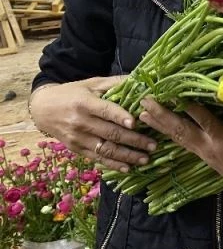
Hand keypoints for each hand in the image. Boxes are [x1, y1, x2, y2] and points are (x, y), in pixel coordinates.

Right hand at [28, 76, 156, 172]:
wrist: (43, 108)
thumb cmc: (73, 93)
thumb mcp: (92, 84)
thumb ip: (115, 82)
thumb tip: (141, 79)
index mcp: (85, 103)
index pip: (105, 110)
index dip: (120, 117)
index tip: (135, 123)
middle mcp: (81, 122)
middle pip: (110, 133)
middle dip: (134, 140)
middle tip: (153, 144)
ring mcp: (78, 138)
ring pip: (106, 149)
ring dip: (127, 156)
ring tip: (146, 159)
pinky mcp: (76, 149)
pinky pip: (97, 158)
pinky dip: (113, 165)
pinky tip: (128, 168)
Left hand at [139, 98, 222, 196]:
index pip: (205, 122)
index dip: (191, 110)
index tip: (176, 95)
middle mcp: (208, 146)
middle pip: (182, 130)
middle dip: (163, 116)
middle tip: (146, 102)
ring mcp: (203, 151)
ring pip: (178, 136)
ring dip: (160, 124)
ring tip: (142, 113)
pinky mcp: (202, 153)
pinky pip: (181, 141)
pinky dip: (168, 132)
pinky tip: (158, 126)